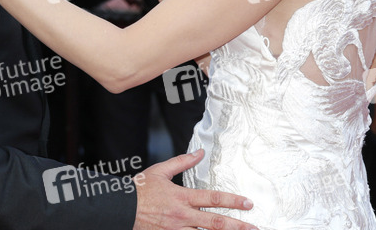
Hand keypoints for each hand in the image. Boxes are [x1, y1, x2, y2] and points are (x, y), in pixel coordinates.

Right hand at [133, 150, 256, 229]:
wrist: (121, 208)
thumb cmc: (140, 189)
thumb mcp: (161, 170)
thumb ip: (183, 162)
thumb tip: (200, 152)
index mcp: (181, 196)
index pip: (213, 198)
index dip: (232, 200)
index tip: (248, 203)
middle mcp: (182, 215)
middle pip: (214, 223)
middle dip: (237, 226)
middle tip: (254, 228)